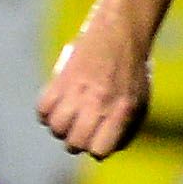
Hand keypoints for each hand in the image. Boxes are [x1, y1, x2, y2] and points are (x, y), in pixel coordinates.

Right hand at [38, 20, 152, 158]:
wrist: (121, 32)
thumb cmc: (131, 71)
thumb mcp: (139, 102)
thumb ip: (125, 129)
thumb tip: (105, 151)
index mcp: (121, 111)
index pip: (99, 151)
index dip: (96, 149)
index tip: (97, 139)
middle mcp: (99, 103)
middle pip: (74, 144)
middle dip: (75, 142)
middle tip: (80, 128)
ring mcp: (78, 91)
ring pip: (56, 128)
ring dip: (60, 127)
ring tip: (67, 115)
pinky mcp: (62, 78)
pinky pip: (43, 108)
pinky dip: (46, 112)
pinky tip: (56, 104)